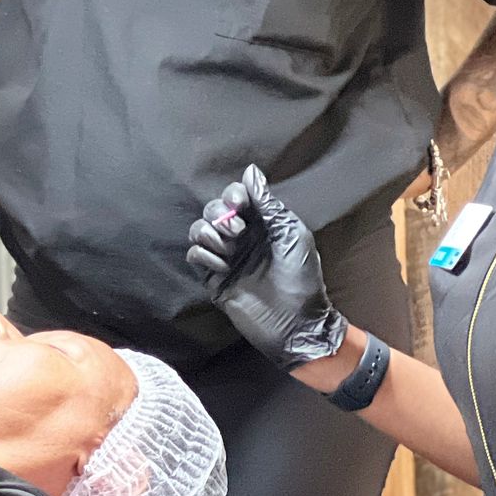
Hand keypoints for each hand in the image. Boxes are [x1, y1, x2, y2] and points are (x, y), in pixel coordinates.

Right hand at [185, 165, 345, 369]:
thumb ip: (269, 204)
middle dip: (221, 217)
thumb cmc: (301, 278)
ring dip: (210, 235)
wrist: (294, 324)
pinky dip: (204, 255)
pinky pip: (194, 254)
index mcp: (261, 224)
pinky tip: (222, 267)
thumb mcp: (291, 235)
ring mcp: (225, 257)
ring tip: (229, 252)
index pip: (235, 196)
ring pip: (199, 229)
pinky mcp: (213, 277)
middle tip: (238, 234)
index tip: (240, 204)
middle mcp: (241, 237)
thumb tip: (251, 171)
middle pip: (213, 209)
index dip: (232, 194)